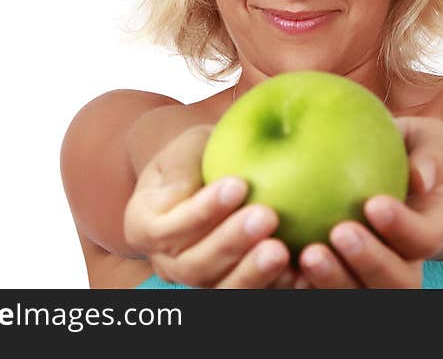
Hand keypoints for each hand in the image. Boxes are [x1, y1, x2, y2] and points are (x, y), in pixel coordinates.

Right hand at [123, 123, 302, 287]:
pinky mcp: (232, 285)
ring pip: (221, 289)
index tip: (238, 185)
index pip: (169, 227)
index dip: (202, 211)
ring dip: (251, 272)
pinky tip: (298, 270)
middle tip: (267, 217)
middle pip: (194, 266)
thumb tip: (186, 187)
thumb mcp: (185, 146)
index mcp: (144, 226)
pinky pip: (252, 295)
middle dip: (230, 243)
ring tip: (281, 250)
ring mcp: (199, 279)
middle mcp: (167, 261)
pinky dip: (274, 286)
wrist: (209, 175)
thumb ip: (182, 164)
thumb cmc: (197, 155)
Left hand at [295, 116, 442, 287]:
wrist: (370, 162)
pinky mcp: (335, 279)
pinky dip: (303, 285)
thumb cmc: (402, 146)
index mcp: (428, 230)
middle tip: (340, 233)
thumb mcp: (426, 138)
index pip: (424, 239)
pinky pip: (320, 291)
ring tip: (308, 255)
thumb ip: (432, 153)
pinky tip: (281, 264)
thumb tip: (421, 177)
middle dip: (371, 263)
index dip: (402, 228)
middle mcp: (404, 263)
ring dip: (336, 281)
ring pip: (360, 294)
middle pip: (398, 282)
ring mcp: (368, 276)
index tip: (373, 203)